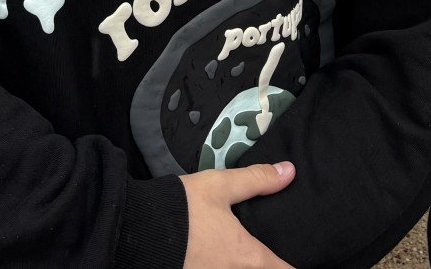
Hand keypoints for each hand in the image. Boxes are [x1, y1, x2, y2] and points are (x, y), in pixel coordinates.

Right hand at [181, 161, 296, 268]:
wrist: (137, 228)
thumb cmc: (182, 208)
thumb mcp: (220, 185)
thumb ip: (256, 180)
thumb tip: (288, 171)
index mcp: (248, 257)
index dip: (292, 264)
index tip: (292, 256)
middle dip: (265, 263)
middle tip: (266, 250)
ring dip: (240, 265)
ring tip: (237, 252)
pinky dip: (221, 267)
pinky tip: (214, 255)